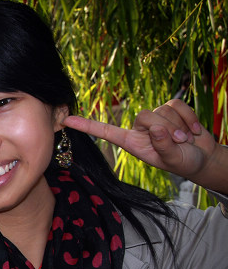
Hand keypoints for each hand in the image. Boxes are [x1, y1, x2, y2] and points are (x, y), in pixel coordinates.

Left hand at [63, 99, 220, 184]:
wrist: (202, 158)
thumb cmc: (183, 162)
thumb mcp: (172, 159)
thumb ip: (163, 147)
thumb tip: (156, 128)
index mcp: (132, 142)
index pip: (105, 132)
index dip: (86, 126)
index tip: (66, 121)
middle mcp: (140, 129)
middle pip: (144, 116)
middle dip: (166, 129)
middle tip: (179, 142)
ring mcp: (156, 118)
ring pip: (162, 111)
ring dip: (179, 126)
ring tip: (185, 139)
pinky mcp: (171, 109)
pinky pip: (178, 105)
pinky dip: (189, 118)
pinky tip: (194, 131)